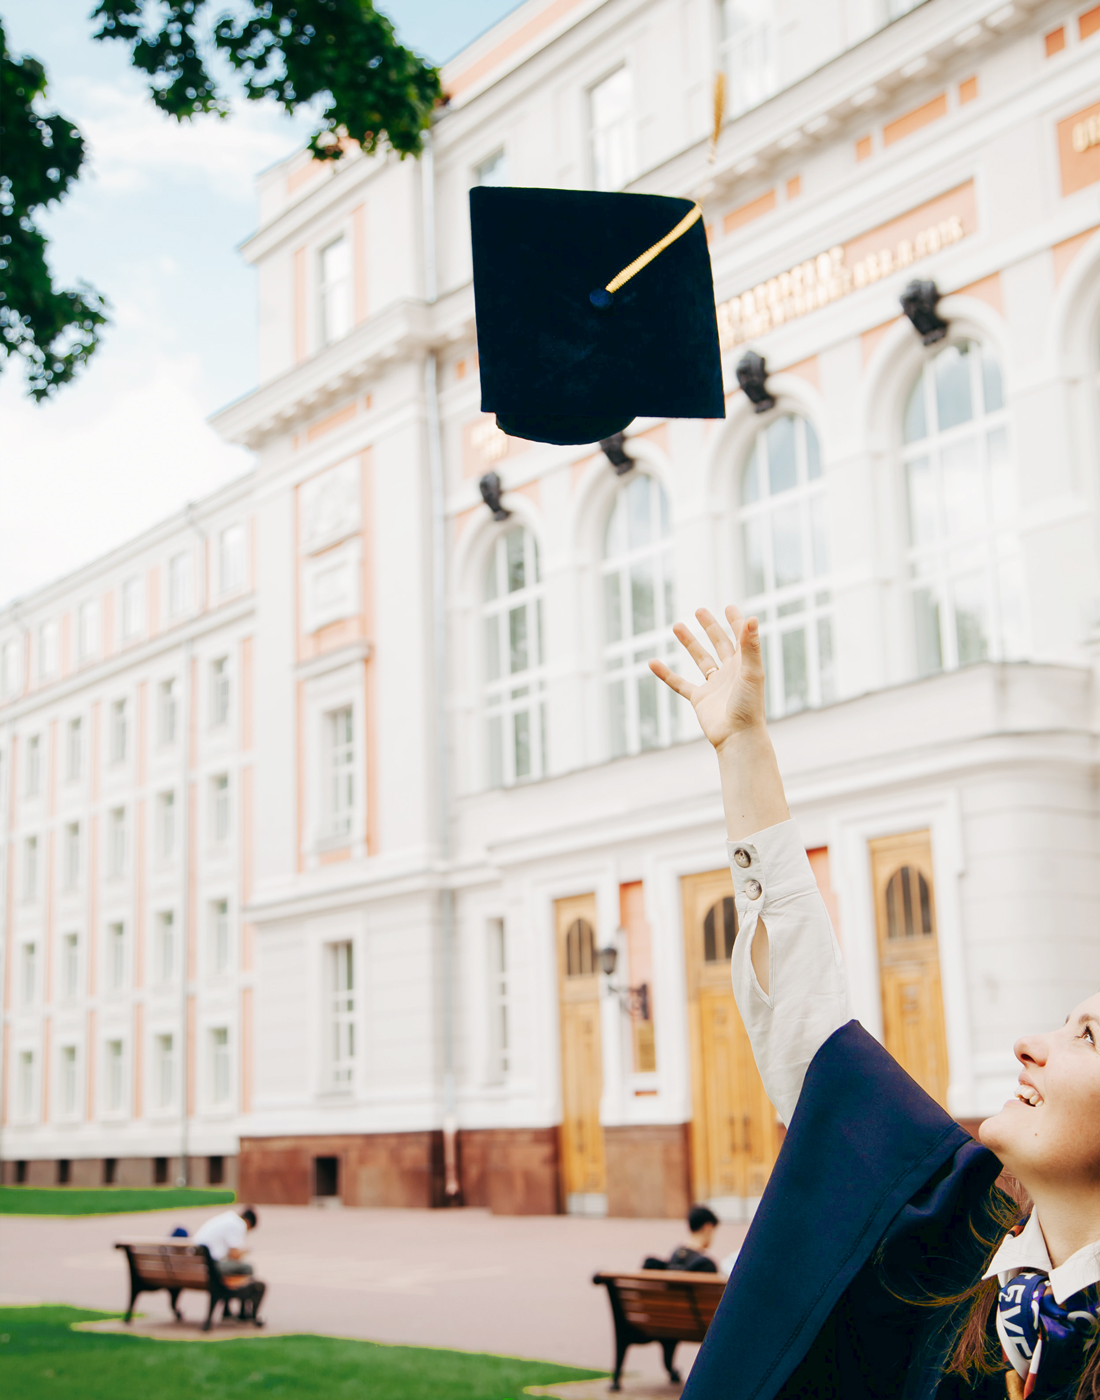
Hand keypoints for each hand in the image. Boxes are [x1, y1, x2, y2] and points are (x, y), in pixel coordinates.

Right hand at [649, 605, 765, 751]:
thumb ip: (750, 645)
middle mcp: (730, 673)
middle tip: (699, 611)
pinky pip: (679, 684)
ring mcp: (713, 686)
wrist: (737, 736)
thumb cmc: (749, 705)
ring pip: (700, 660)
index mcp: (744, 665)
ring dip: (689, 643)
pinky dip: (666, 673)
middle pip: (719, 644)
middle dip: (710, 627)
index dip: (736, 622)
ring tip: (676, 626)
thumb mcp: (751, 671)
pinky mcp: (699, 699)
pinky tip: (653, 662)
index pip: (740, 638)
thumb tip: (753, 618)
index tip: (729, 607)